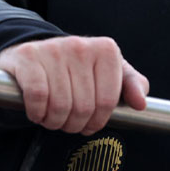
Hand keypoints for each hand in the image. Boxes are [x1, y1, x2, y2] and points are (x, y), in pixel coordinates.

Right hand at [0, 36, 148, 133]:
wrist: (36, 55)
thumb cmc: (78, 68)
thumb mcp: (110, 73)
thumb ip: (131, 86)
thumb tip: (141, 103)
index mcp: (106, 50)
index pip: (108, 101)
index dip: (98, 121)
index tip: (91, 124)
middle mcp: (81, 46)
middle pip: (83, 107)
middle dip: (74, 124)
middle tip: (69, 122)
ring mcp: (54, 49)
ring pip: (59, 106)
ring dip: (54, 121)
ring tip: (53, 117)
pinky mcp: (29, 57)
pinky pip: (37, 97)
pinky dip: (37, 112)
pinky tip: (37, 111)